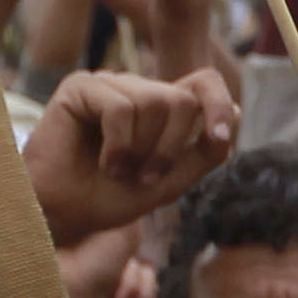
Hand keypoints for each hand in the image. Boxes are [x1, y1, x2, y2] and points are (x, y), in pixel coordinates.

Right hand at [21, 70, 238, 246]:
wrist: (62, 215)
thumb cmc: (109, 197)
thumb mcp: (170, 181)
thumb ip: (204, 151)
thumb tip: (234, 111)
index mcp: (161, 106)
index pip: (204, 82)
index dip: (218, 104)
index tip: (219, 138)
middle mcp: (137, 89)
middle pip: (182, 99)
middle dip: (170, 148)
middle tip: (144, 176)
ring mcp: (109, 85)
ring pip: (156, 101)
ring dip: (143, 150)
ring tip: (118, 171)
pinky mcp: (81, 87)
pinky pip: (122, 108)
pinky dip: (119, 146)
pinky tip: (102, 164)